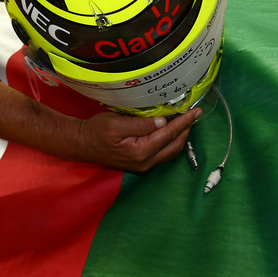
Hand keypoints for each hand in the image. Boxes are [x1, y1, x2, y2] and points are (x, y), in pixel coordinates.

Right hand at [74, 107, 200, 171]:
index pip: (169, 134)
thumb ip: (141, 124)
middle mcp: (145, 161)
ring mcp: (143, 164)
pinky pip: (162, 154)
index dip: (184, 122)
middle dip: (186, 130)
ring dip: (180, 137)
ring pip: (170, 152)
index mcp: (140, 151)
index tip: (196, 112)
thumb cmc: (96, 131)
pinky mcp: (140, 163)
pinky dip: (170, 142)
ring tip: (185, 121)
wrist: (82, 144)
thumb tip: (162, 121)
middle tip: (193, 115)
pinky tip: (171, 131)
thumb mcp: (116, 123)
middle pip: (175, 146)